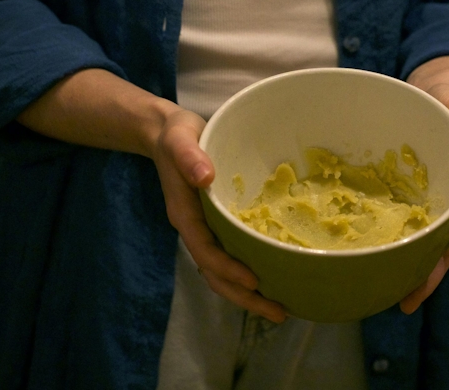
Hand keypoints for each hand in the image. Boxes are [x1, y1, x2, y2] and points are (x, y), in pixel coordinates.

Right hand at [152, 108, 286, 323]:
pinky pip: (230, 258)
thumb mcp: (180, 140)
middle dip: (244, 296)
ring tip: (280, 309)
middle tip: (279, 313)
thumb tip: (205, 177)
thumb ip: (190, 157)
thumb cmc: (177, 137)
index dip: (227, 269)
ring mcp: (205, 231)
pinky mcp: (216, 227)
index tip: (253, 281)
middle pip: (215, 274)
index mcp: (185, 215)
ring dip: (248, 294)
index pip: (205, 251)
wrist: (168, 136)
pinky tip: (273, 280)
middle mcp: (195, 230)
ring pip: (222, 273)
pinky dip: (248, 275)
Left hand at [399, 56, 448, 313]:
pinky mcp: (396, 193)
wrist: (426, 91)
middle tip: (407, 304)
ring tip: (386, 294)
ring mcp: (418, 198)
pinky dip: (384, 241)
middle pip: (440, 244)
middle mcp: (441, 197)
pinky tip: (365, 256)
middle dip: (428, 276)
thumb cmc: (446, 97)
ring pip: (416, 239)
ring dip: (405, 267)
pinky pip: (392, 220)